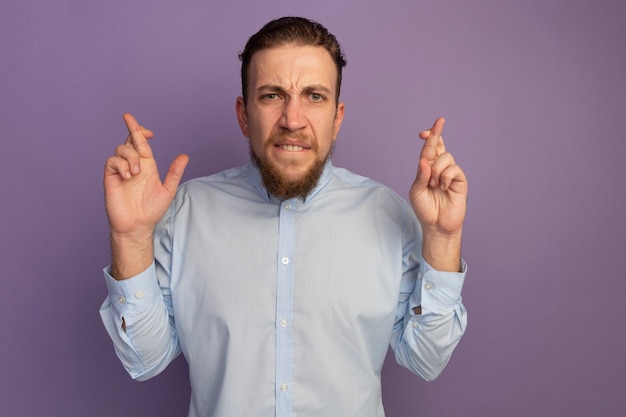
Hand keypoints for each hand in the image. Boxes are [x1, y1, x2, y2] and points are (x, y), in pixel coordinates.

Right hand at [104, 113, 188, 277]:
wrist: (137, 226)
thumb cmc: (151, 210)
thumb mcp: (167, 190)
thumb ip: (174, 172)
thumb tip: (185, 156)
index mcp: (147, 165)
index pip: (142, 143)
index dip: (140, 130)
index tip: (149, 130)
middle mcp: (133, 165)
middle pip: (130, 140)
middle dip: (133, 130)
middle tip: (143, 135)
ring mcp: (121, 171)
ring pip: (121, 149)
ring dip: (131, 156)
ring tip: (136, 173)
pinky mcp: (111, 178)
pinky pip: (111, 161)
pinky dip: (121, 164)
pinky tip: (128, 176)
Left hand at [409, 117, 466, 269]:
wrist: (437, 225)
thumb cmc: (425, 209)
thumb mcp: (416, 191)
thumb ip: (420, 176)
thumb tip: (425, 160)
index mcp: (427, 169)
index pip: (428, 149)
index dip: (429, 138)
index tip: (423, 132)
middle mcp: (439, 168)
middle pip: (439, 146)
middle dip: (437, 133)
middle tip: (440, 121)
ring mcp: (450, 173)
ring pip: (445, 157)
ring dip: (436, 171)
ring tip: (434, 186)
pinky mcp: (460, 180)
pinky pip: (453, 169)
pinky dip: (445, 177)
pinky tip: (443, 188)